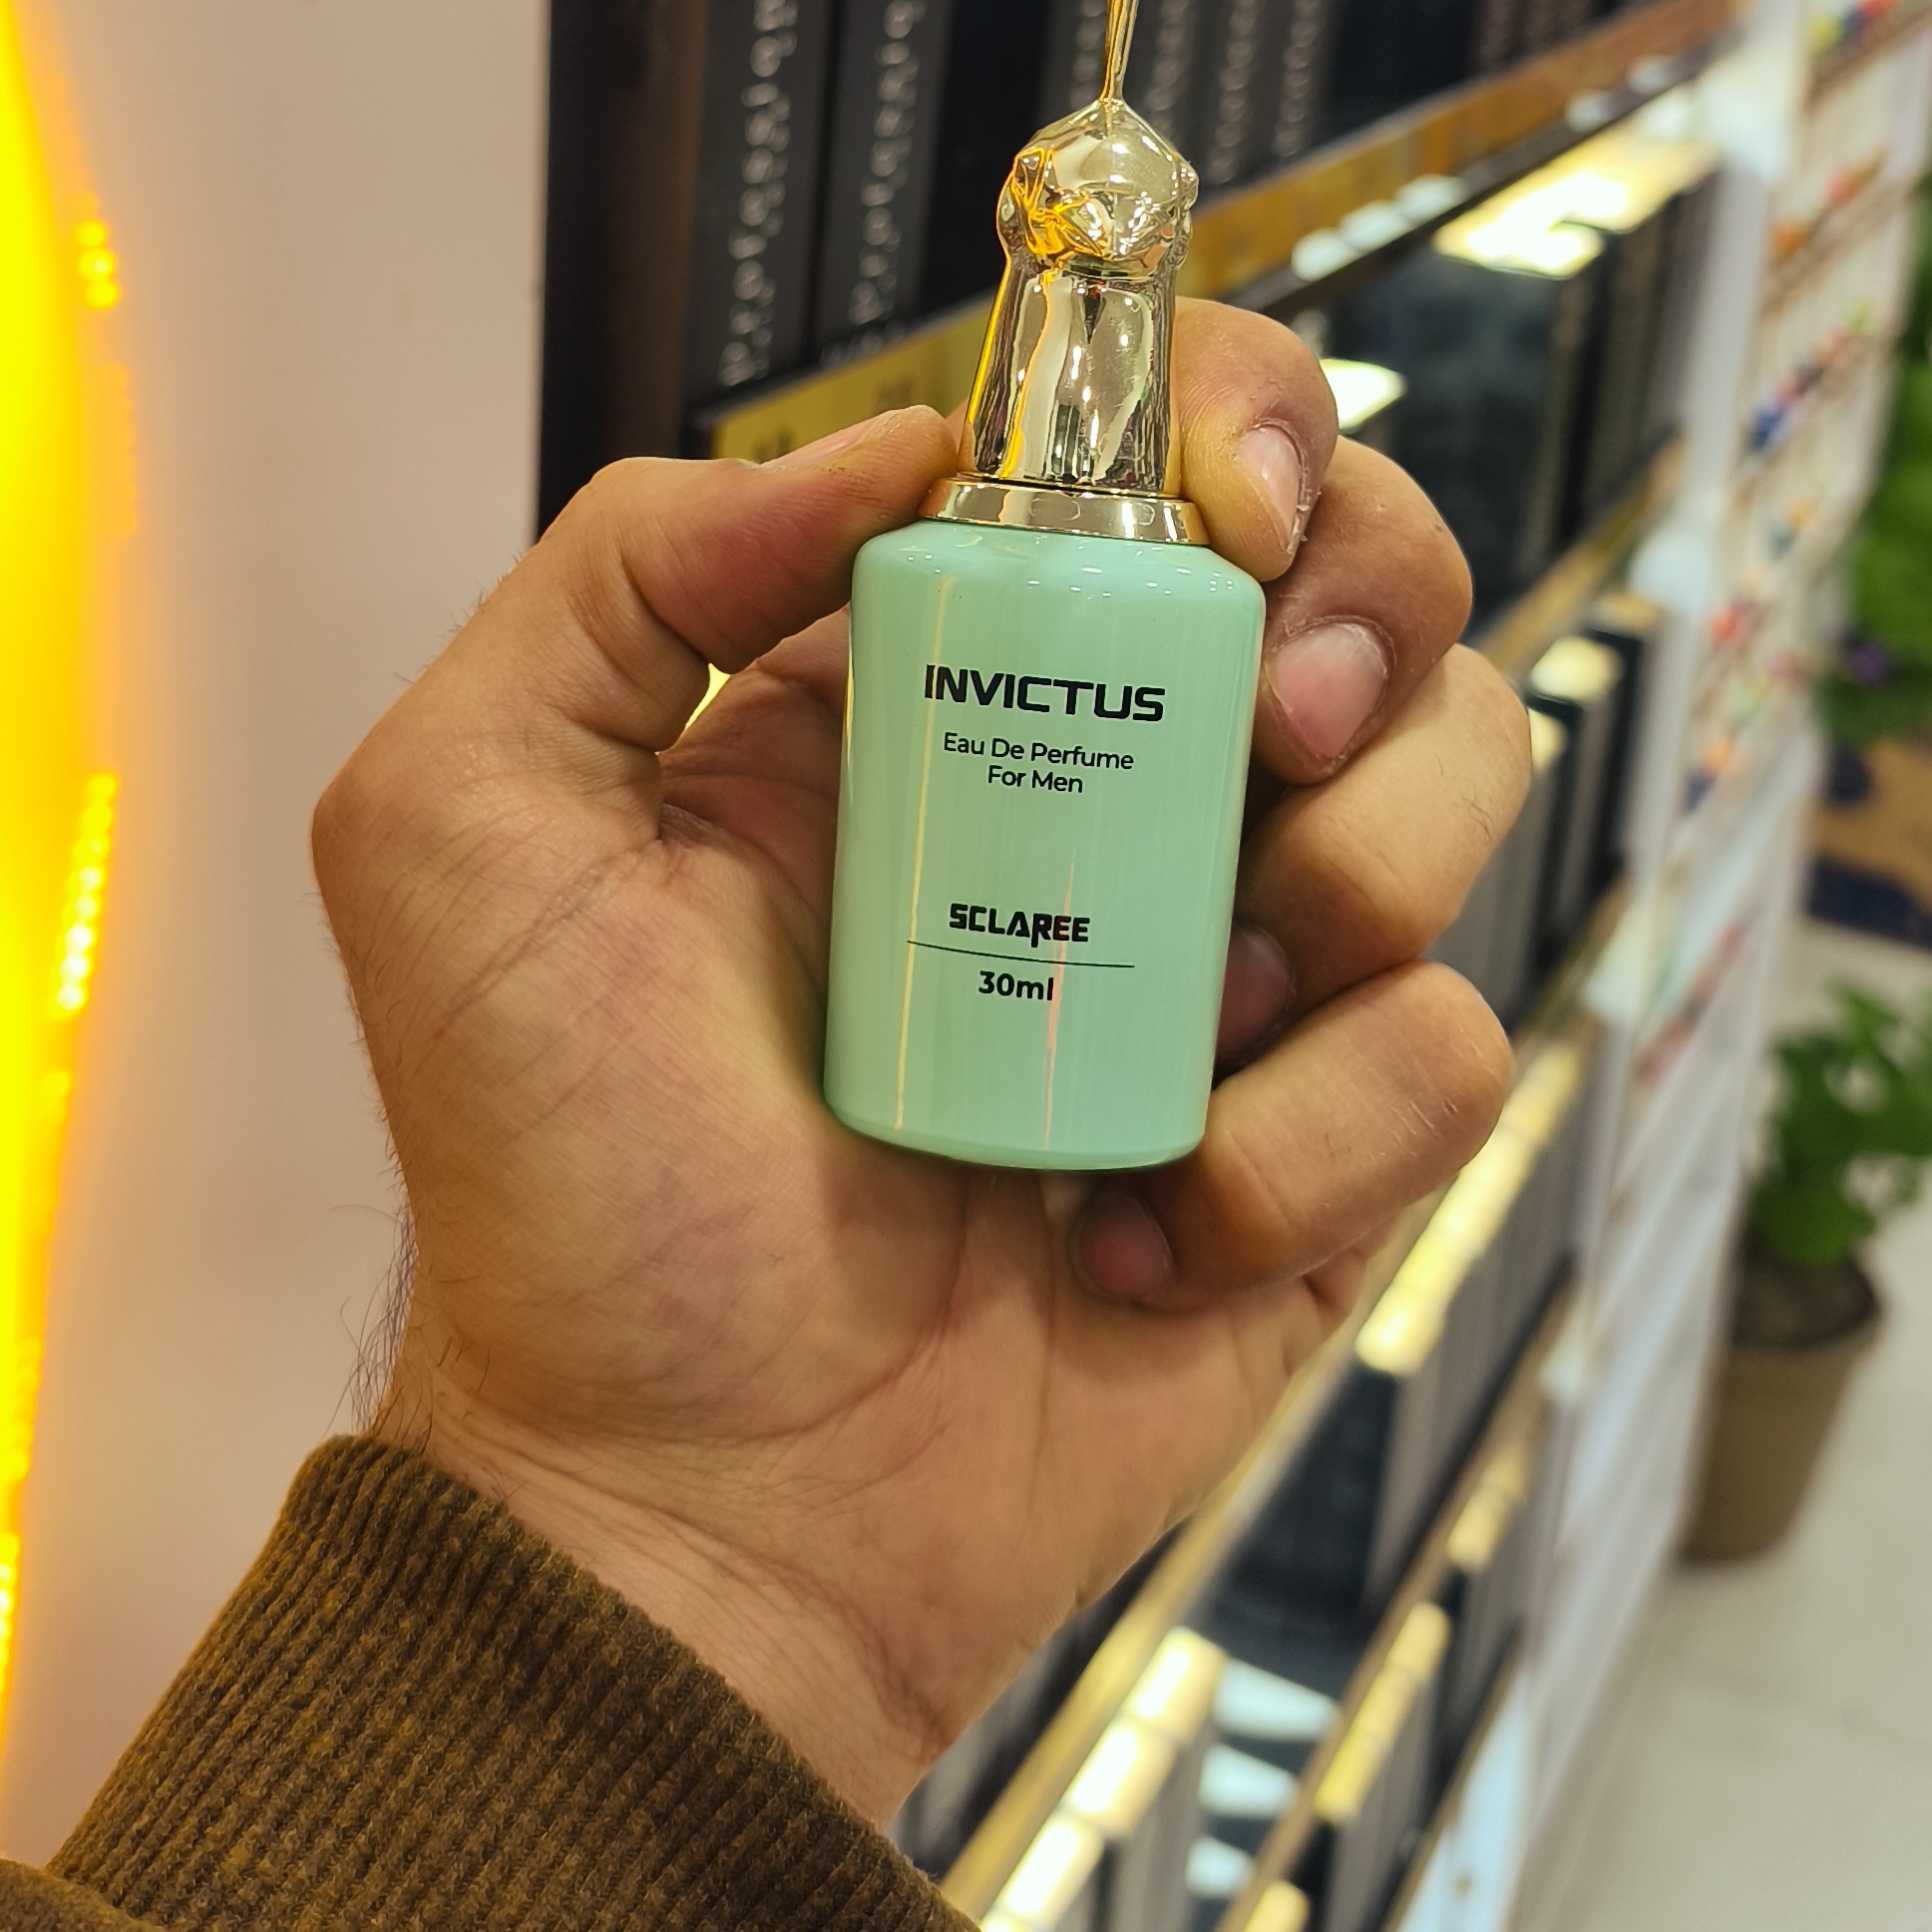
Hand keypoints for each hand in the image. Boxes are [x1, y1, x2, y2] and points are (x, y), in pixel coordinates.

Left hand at [312, 304, 1528, 1820]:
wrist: (674, 1510)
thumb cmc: (559, 1183)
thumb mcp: (466, 820)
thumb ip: (624, 568)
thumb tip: (902, 446)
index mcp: (940, 674)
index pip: (1160, 447)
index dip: (1242, 421)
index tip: (1225, 508)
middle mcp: (1115, 784)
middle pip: (1371, 570)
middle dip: (1365, 609)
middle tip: (1266, 728)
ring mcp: (1235, 963)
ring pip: (1465, 769)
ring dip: (1358, 870)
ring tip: (1190, 1018)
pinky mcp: (1322, 1153)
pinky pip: (1447, 1051)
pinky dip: (1311, 1143)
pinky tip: (1133, 1229)